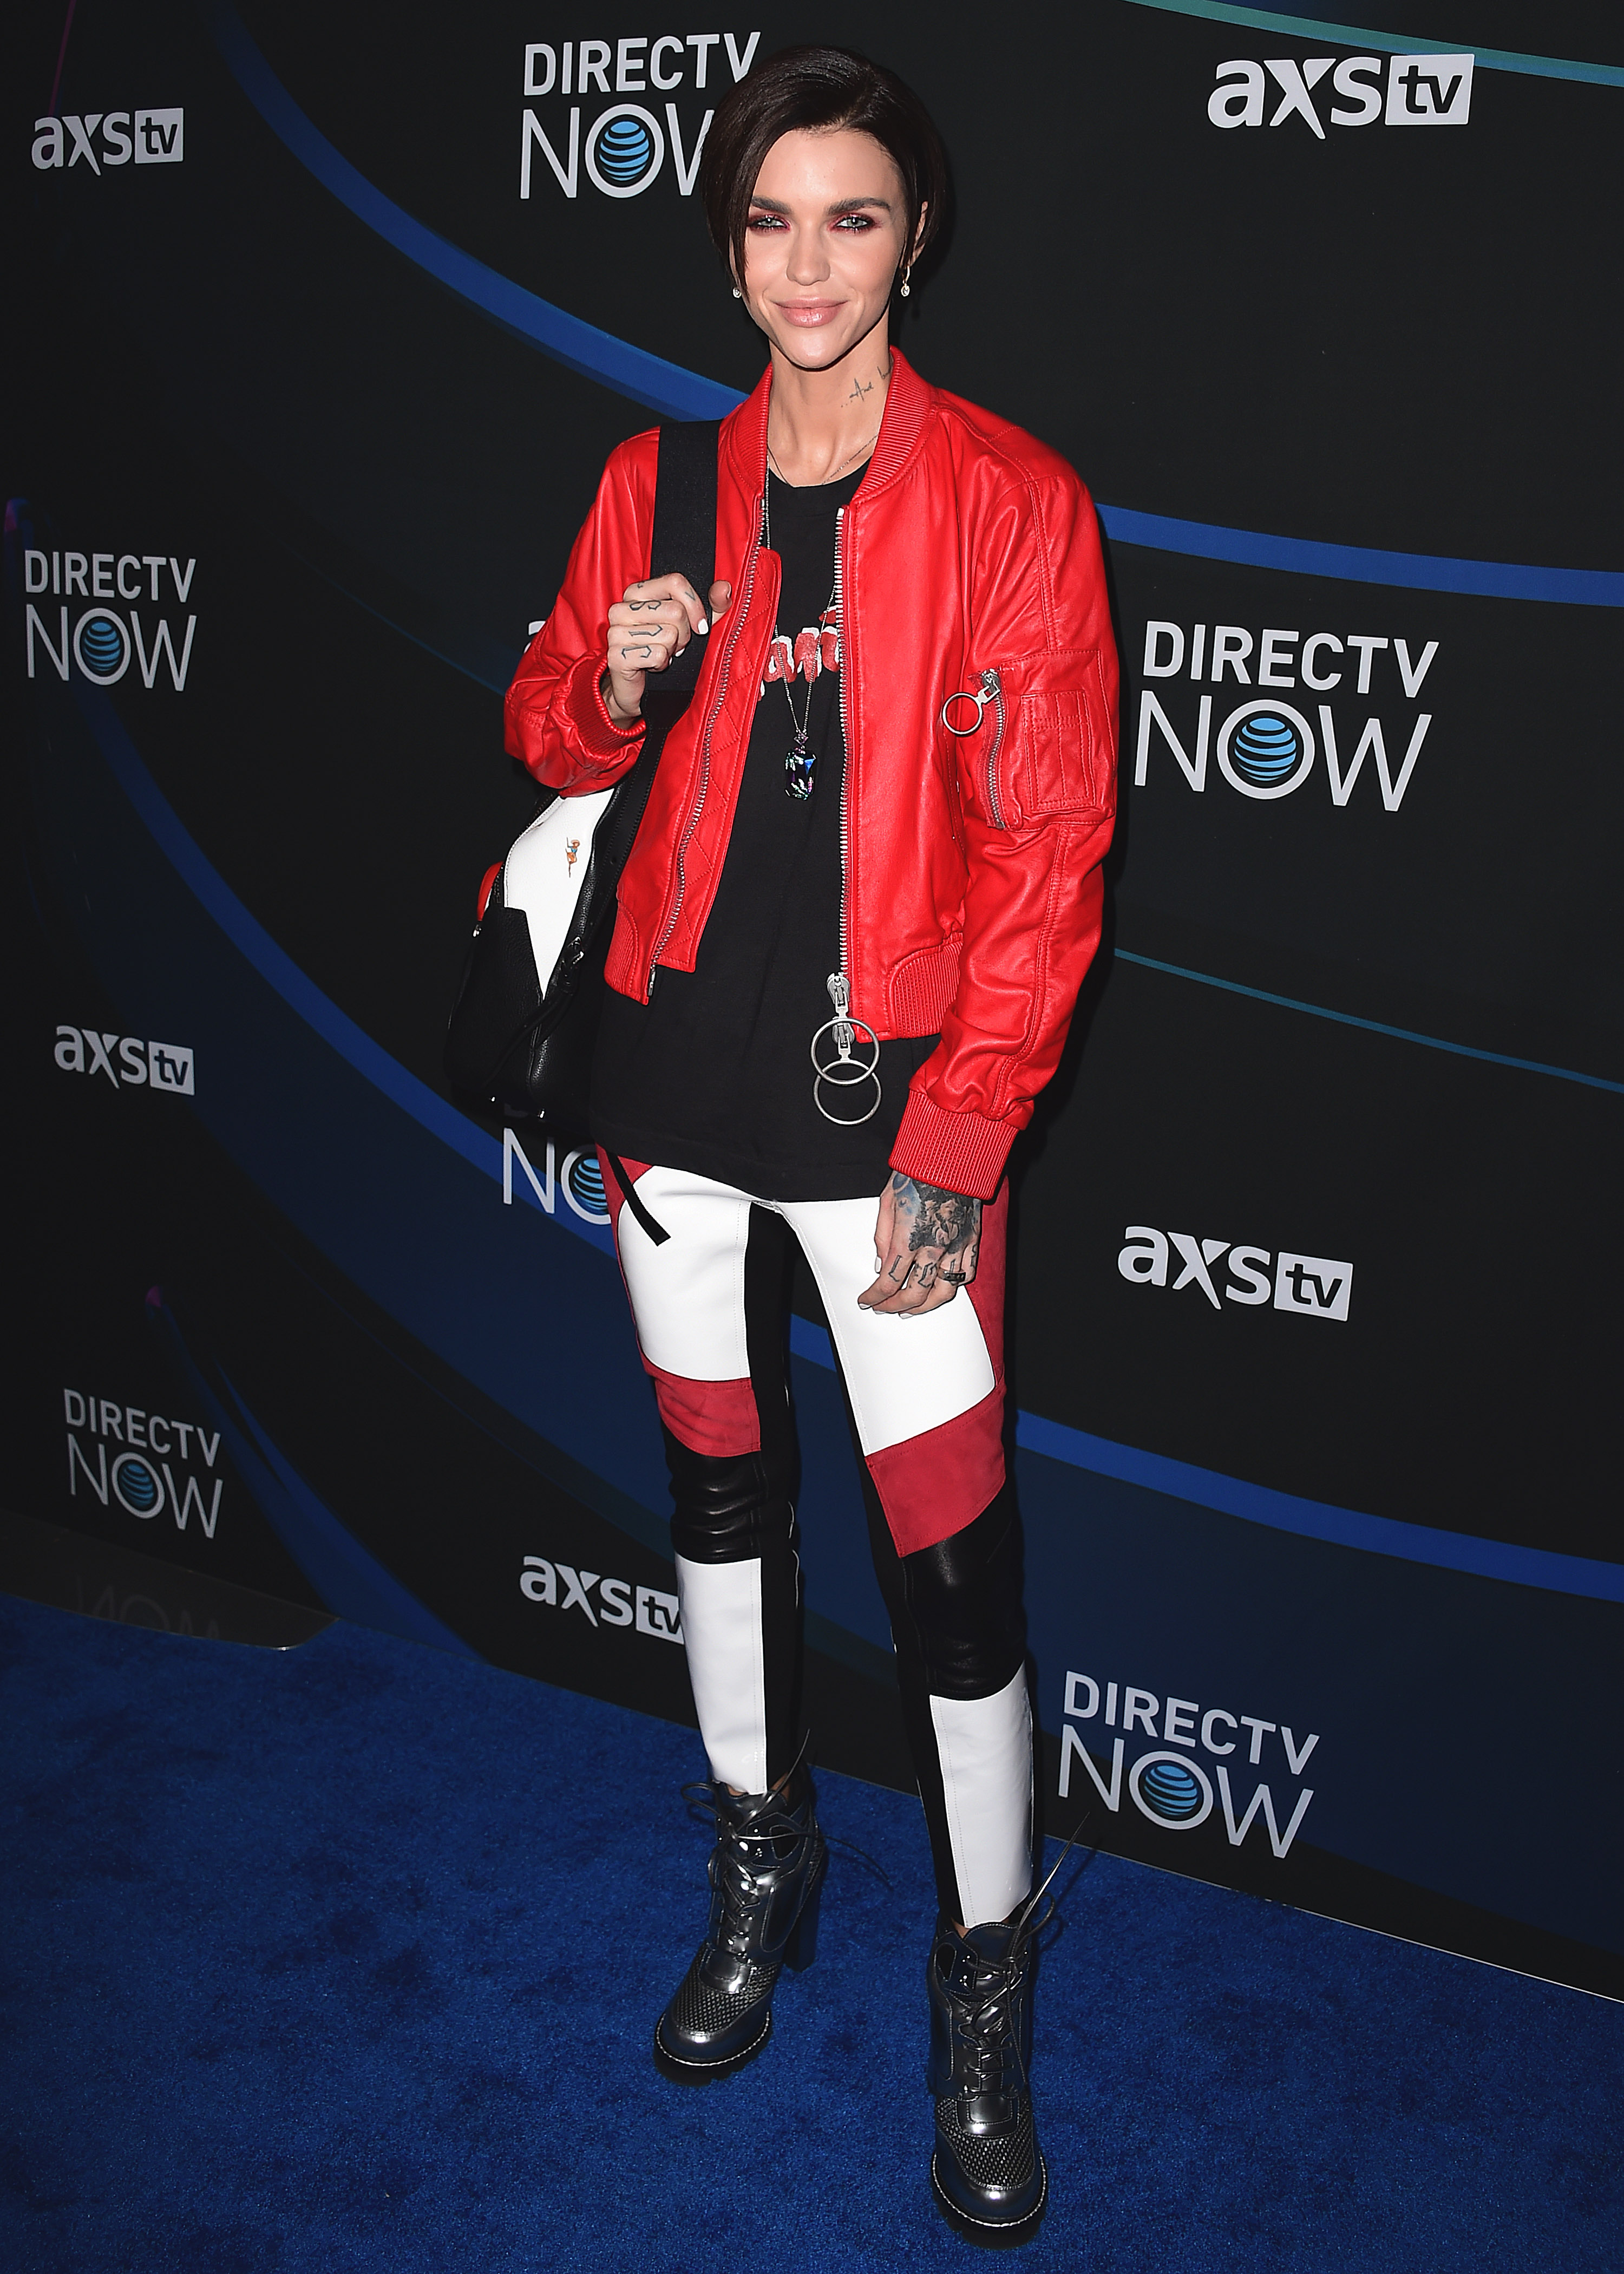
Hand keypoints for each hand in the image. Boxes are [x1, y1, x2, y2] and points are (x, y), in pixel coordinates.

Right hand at [602, 574, 731, 722]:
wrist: (640, 690)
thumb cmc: (664, 651)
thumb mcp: (694, 625)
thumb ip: (712, 606)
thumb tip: (724, 588)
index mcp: (636, 593)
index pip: (674, 582)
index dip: (695, 605)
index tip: (700, 626)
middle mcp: (621, 608)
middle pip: (675, 611)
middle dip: (684, 634)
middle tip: (675, 645)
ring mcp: (615, 632)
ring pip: (668, 635)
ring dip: (672, 651)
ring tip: (662, 654)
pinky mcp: (616, 656)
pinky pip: (657, 655)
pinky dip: (661, 664)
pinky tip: (652, 666)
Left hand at [858, 1173, 981, 1316]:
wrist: (951, 1155)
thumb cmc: (917, 1172)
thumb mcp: (886, 1201)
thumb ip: (882, 1236)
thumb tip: (881, 1263)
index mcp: (908, 1237)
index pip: (889, 1281)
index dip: (875, 1296)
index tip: (866, 1300)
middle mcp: (933, 1247)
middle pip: (914, 1293)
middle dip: (895, 1306)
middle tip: (884, 1307)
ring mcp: (955, 1245)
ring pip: (943, 1292)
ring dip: (925, 1306)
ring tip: (911, 1309)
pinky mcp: (971, 1240)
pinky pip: (966, 1274)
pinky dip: (952, 1286)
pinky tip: (939, 1287)